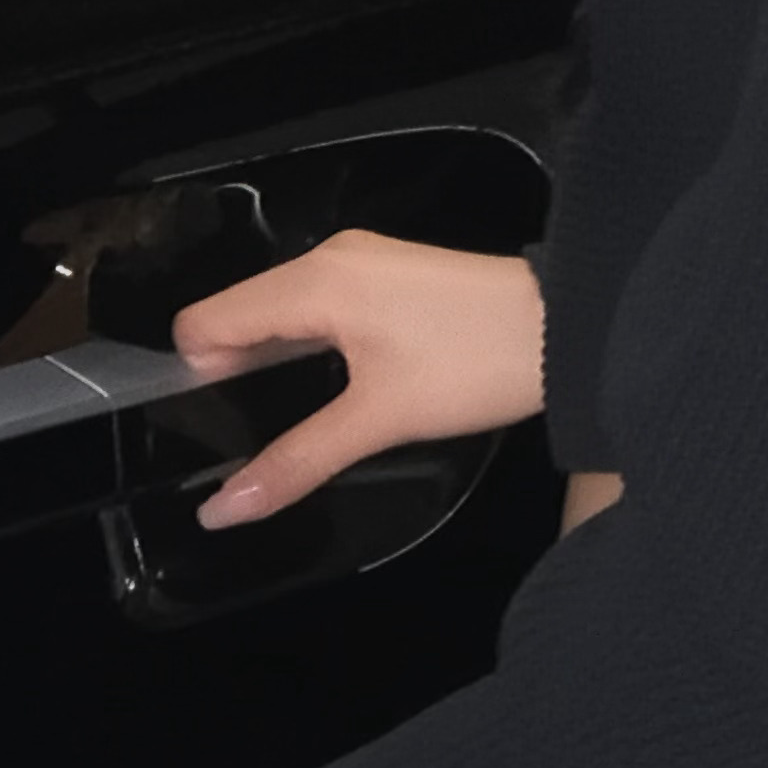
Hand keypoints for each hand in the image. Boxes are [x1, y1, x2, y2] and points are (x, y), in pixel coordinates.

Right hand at [173, 230, 543, 527]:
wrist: (570, 325)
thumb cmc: (474, 365)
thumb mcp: (379, 420)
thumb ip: (295, 462)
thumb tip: (221, 510)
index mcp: (315, 282)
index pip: (208, 319)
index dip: (197, 373)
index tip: (217, 423)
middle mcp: (330, 257)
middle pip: (242, 310)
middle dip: (235, 367)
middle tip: (255, 427)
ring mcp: (364, 259)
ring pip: (284, 306)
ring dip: (276, 354)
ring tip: (300, 410)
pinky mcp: (392, 272)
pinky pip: (322, 302)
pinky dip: (313, 339)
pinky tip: (338, 381)